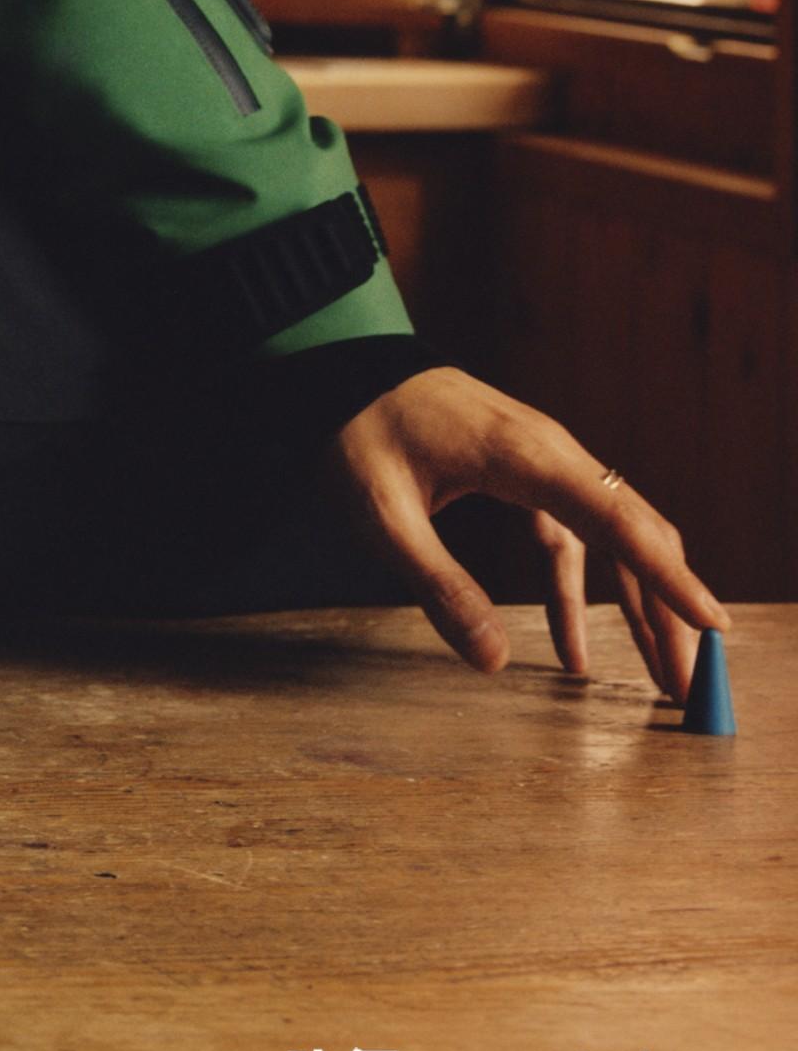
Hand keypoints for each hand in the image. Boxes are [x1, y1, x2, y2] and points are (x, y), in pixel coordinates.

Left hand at [324, 365, 732, 700]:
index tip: (713, 622)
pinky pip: (569, 537)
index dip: (669, 575)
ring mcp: (540, 461)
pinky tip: (573, 650)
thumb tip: (493, 661)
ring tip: (658, 676)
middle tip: (687, 682)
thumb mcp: (382, 513)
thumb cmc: (357, 429)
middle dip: (667, 608)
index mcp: (524, 454)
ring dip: (636, 604)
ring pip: (610, 537)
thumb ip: (438, 584)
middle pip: (633, 532)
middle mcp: (548, 452)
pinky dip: (579, 592)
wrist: (337, 368)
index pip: (617, 519)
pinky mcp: (523, 474)